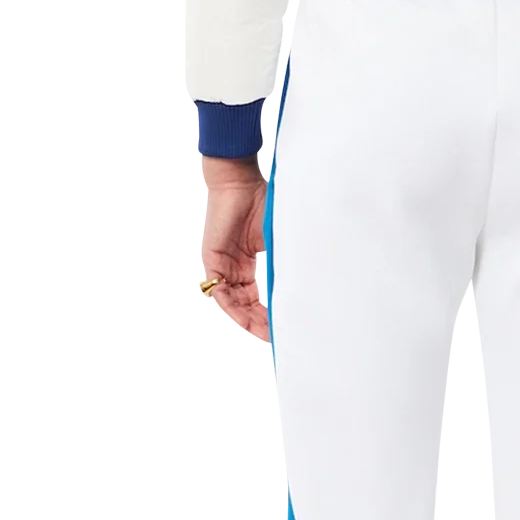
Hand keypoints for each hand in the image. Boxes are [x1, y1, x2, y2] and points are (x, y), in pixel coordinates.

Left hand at [199, 154, 268, 345]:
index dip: (270, 314)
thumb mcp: (279, 241)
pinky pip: (219, 291)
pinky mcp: (212, 260)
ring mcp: (223, 266)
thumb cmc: (261, 202)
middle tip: (272, 339)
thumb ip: (286, 263)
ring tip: (260, 334)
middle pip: (246, 304)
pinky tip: (242, 319)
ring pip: (233, 302)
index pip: (259, 297)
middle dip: (259, 323)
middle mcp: (236, 268)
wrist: (240, 181)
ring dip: (246, 320)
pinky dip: (230, 306)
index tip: (282, 330)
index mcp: (252, 263)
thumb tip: (308, 286)